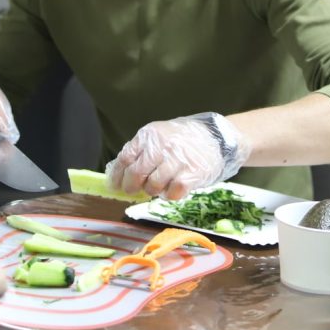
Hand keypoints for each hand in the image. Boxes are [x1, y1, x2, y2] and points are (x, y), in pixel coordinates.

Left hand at [106, 115, 249, 199]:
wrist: (216, 138)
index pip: (125, 157)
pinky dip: (168, 195)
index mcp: (150, 135)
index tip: (114, 186)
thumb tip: (118, 173)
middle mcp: (162, 145)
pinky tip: (172, 188)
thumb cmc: (182, 140)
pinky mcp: (191, 174)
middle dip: (131, 186)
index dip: (117, 175)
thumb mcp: (159, 137)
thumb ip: (140, 151)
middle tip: (133, 191)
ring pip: (152, 185)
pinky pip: (171, 193)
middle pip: (136, 173)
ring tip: (158, 186)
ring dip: (152, 190)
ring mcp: (177, 160)